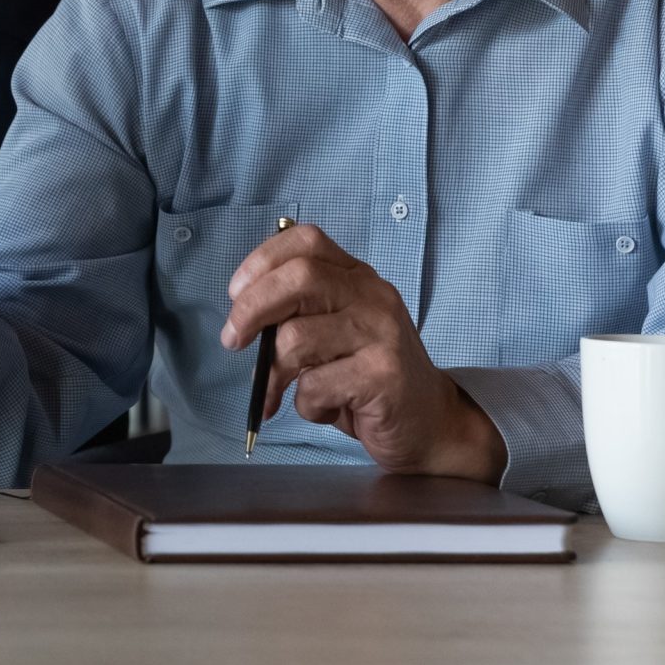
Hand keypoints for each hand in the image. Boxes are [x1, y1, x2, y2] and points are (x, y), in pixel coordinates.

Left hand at [220, 222, 506, 482]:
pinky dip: (305, 405)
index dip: (261, 261)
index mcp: (357, 278)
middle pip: (298, 278)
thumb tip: (242, 319)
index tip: (236, 293)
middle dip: (252, 308)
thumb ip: (298, 314)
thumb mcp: (333, 333)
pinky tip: (326, 409)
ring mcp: (382, 334)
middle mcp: (374, 297)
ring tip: (284, 392)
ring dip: (276, 373)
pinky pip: (315, 385)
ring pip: (297, 338)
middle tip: (234, 339)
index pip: (305, 242)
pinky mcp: (384, 375)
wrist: (431, 423)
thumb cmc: (367, 377)